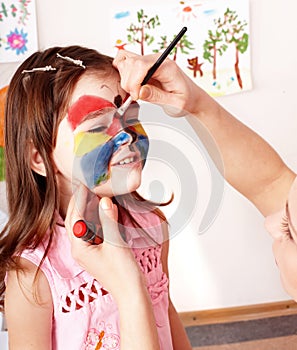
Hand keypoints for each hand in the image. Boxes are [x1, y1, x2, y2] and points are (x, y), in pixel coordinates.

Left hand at [65, 185, 143, 301]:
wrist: (131, 292)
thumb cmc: (122, 273)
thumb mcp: (115, 243)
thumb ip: (108, 220)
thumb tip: (104, 201)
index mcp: (79, 248)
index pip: (74, 218)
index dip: (79, 200)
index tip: (84, 185)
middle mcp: (80, 249)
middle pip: (76, 220)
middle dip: (82, 203)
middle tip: (89, 187)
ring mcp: (88, 251)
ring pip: (85, 225)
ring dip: (90, 211)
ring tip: (96, 195)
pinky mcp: (97, 252)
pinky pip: (94, 231)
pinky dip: (98, 220)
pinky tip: (106, 211)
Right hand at [113, 50, 203, 116]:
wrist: (191, 98)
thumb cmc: (186, 100)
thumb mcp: (175, 104)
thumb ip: (157, 97)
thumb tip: (140, 91)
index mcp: (167, 67)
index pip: (141, 65)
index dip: (134, 82)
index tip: (136, 96)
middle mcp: (157, 60)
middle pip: (130, 63)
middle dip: (129, 83)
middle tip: (137, 97)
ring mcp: (149, 61)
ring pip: (125, 62)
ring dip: (125, 79)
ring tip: (136, 92)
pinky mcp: (143, 65)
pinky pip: (125, 61)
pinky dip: (122, 72)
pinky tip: (131, 84)